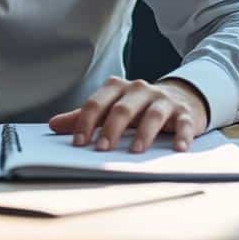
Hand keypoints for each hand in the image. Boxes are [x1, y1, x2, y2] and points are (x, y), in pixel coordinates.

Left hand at [48, 76, 208, 152]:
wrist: (181, 97)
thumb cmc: (139, 107)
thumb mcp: (112, 108)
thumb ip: (84, 116)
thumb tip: (53, 125)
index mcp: (118, 88)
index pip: (98, 102)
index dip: (86, 122)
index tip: (78, 143)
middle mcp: (140, 90)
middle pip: (123, 108)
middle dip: (111, 129)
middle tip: (101, 149)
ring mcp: (163, 100)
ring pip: (152, 114)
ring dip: (144, 133)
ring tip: (135, 151)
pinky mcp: (185, 113)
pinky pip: (184, 124)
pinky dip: (182, 136)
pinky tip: (178, 148)